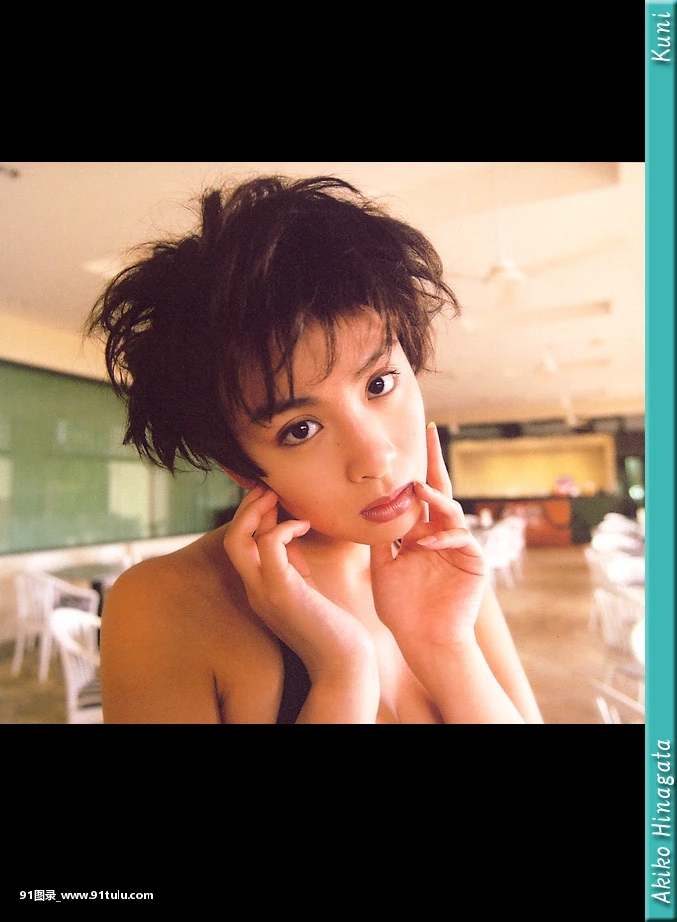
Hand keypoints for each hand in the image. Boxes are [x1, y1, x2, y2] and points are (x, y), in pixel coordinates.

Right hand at [223, 486, 375, 683]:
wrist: (343, 663)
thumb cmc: (332, 626)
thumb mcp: (305, 586)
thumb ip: (292, 562)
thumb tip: (290, 530)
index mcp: (259, 588)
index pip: (241, 544)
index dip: (252, 516)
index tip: (270, 495)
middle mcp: (254, 589)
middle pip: (232, 538)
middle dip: (247, 508)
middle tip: (268, 487)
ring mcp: (263, 592)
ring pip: (238, 540)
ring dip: (256, 511)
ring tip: (276, 495)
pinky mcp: (281, 592)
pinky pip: (268, 546)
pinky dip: (282, 528)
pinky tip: (303, 524)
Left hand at [370, 423, 486, 658]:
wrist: (425, 641)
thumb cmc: (402, 610)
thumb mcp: (383, 569)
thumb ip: (380, 539)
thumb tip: (367, 508)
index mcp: (418, 534)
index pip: (415, 497)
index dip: (411, 472)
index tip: (404, 444)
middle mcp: (439, 534)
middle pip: (438, 490)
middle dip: (433, 460)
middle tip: (428, 432)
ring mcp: (458, 546)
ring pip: (450, 510)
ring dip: (435, 498)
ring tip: (419, 489)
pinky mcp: (474, 561)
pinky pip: (461, 539)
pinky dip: (446, 537)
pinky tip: (428, 542)